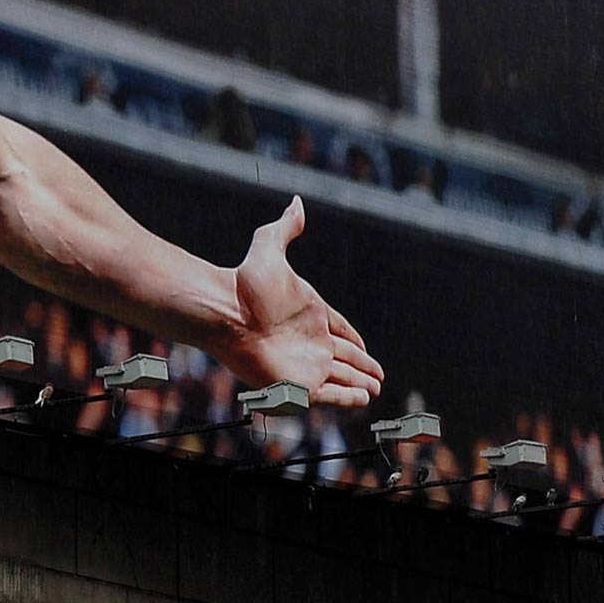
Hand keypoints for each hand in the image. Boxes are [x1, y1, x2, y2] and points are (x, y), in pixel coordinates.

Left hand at [218, 199, 382, 407]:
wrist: (224, 312)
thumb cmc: (244, 284)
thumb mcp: (268, 248)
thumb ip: (284, 229)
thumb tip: (296, 202)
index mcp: (310, 314)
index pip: (339, 330)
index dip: (352, 339)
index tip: (364, 347)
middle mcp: (310, 342)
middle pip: (343, 358)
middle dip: (362, 367)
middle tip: (379, 376)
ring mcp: (306, 366)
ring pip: (342, 378)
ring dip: (359, 385)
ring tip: (375, 390)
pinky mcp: (301, 386)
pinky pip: (333, 397)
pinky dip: (349, 399)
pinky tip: (362, 400)